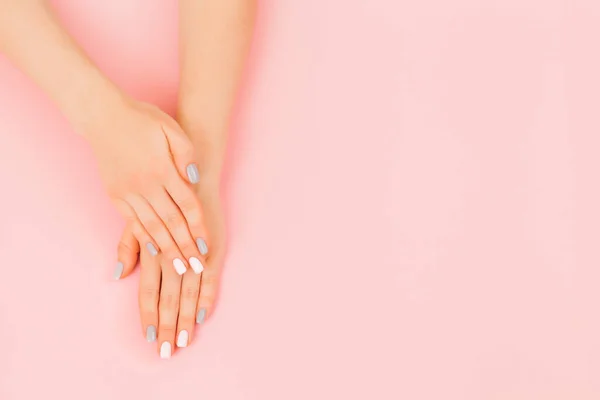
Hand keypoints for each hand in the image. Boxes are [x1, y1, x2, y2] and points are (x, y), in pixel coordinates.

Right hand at [90, 97, 208, 276]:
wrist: (103, 116)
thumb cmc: (141, 119)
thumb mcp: (171, 128)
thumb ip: (186, 154)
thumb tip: (194, 178)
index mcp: (162, 169)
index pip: (187, 204)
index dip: (198, 226)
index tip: (207, 244)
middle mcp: (145, 185)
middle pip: (170, 222)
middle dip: (185, 246)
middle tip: (197, 267)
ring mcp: (127, 192)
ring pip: (151, 226)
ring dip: (166, 249)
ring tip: (178, 267)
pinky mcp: (115, 195)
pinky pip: (132, 222)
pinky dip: (144, 238)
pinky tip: (152, 251)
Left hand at [116, 179, 225, 357]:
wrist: (190, 174)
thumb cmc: (161, 197)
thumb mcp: (138, 219)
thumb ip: (128, 247)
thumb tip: (116, 274)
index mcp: (151, 250)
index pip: (147, 292)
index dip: (148, 316)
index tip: (150, 338)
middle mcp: (171, 255)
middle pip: (167, 298)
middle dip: (168, 326)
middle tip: (169, 351)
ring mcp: (193, 252)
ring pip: (187, 293)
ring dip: (186, 318)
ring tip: (186, 340)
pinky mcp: (213, 247)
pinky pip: (210, 278)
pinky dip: (206, 298)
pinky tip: (203, 315)